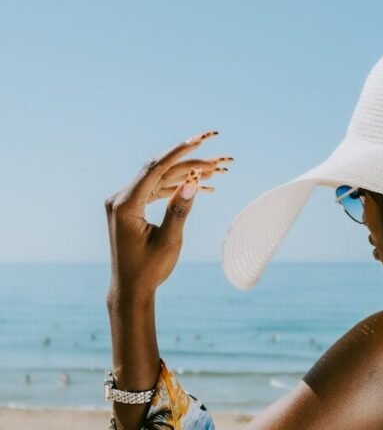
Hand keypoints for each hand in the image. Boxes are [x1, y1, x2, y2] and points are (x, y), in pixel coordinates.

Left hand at [104, 130, 233, 299]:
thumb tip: (193, 181)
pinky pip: (155, 192)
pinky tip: (200, 187)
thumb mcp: (169, 242)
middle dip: (188, 163)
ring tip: (215, 170)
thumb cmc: (149, 270)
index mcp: (125, 205)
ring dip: (185, 176)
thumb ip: (180, 210)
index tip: (198, 140)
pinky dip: (176, 189)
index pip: (154, 169)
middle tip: (215, 155)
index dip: (178, 153)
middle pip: (158, 171)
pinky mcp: (130, 209)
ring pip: (159, 181)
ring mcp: (124, 203)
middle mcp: (120, 199)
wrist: (130, 289)